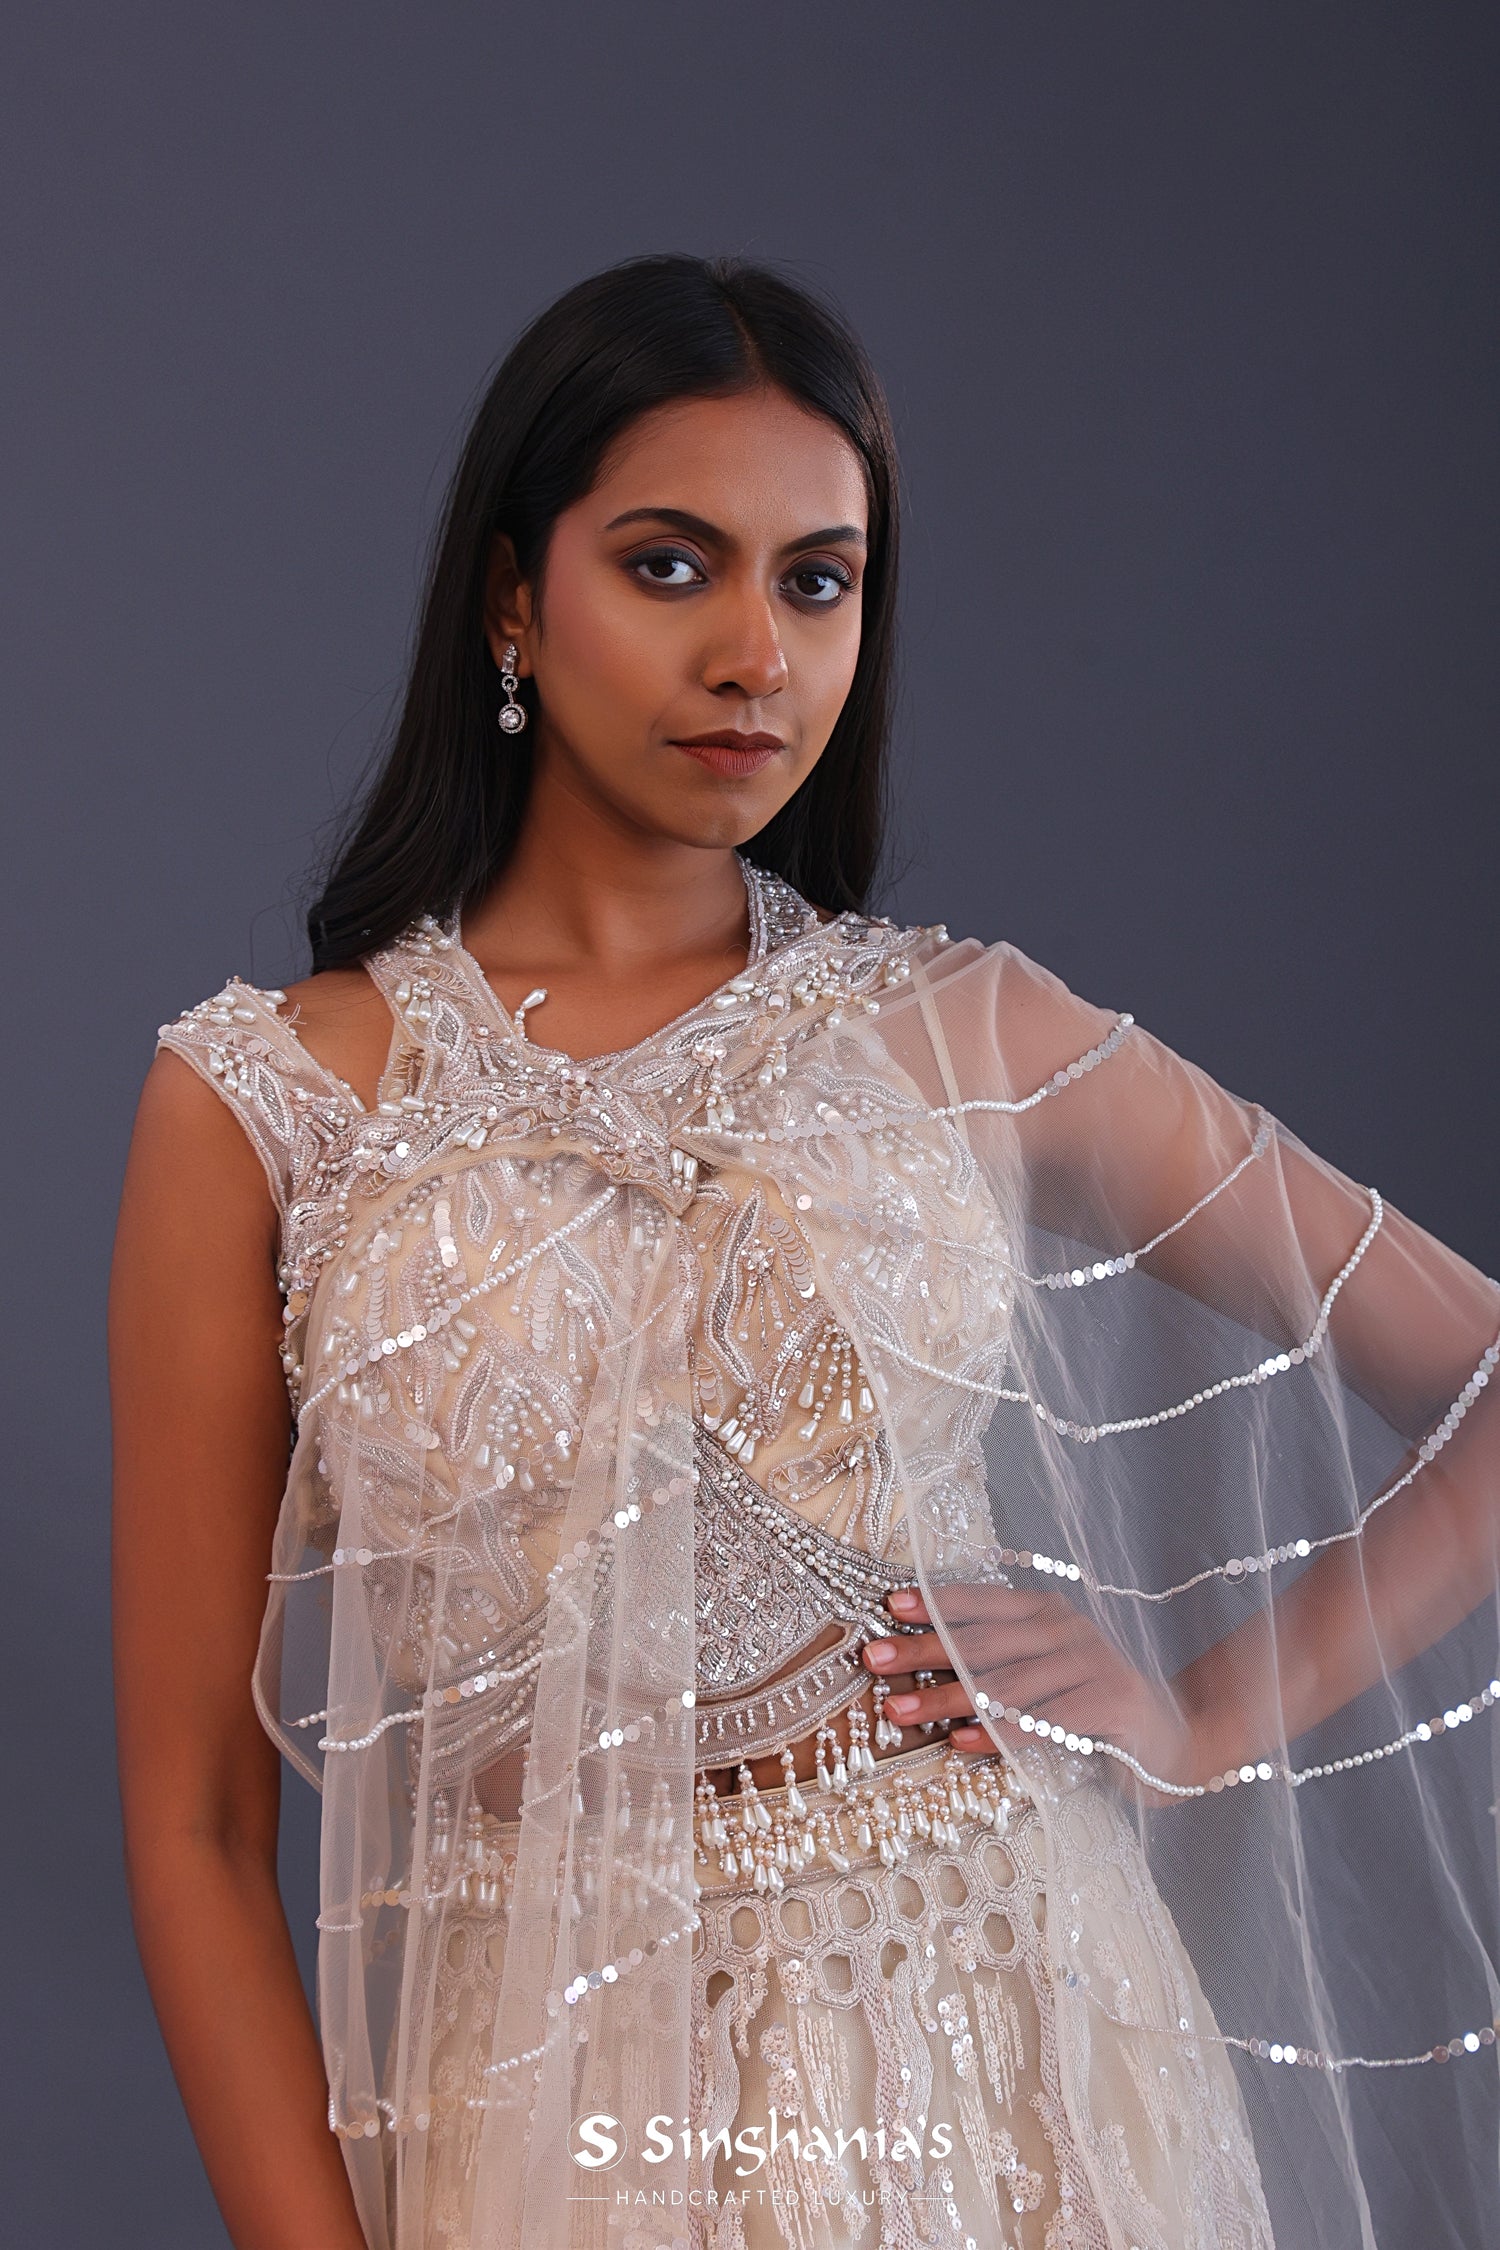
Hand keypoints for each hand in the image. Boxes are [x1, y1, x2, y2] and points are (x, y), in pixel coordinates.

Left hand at [862, 1583, 1201, 1804]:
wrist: (1179, 1740)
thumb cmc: (1096, 1708)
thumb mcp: (1047, 1674)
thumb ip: (999, 1662)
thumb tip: (923, 1664)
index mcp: (1048, 1613)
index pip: (983, 1602)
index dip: (935, 1603)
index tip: (888, 1607)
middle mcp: (1068, 1630)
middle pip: (983, 1640)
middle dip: (923, 1650)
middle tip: (873, 1660)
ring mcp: (1092, 1665)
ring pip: (1005, 1683)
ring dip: (947, 1698)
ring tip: (899, 1712)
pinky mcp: (1110, 1706)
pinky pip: (1042, 1722)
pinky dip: (999, 1732)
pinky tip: (963, 1740)